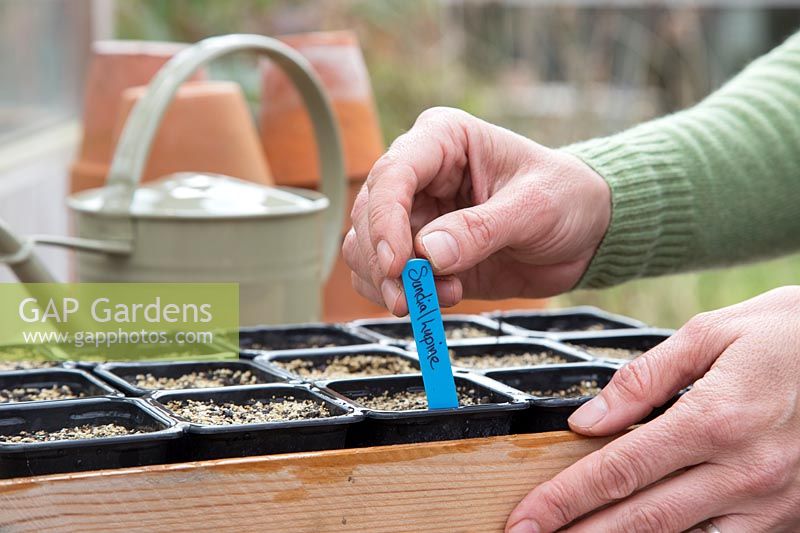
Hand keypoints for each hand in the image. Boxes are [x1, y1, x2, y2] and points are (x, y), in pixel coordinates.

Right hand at [343, 107, 609, 314]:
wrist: (585, 231)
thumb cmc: (566, 198)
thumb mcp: (535, 206)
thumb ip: (482, 229)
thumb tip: (428, 254)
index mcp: (442, 140)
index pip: (393, 174)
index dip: (385, 221)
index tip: (397, 265)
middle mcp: (419, 175)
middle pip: (368, 216)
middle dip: (384, 261)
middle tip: (412, 296)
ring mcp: (415, 216)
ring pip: (365, 249)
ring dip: (391, 283)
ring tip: (441, 296)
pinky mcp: (421, 254)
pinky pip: (384, 277)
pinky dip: (401, 295)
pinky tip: (441, 298)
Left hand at [506, 286, 799, 532]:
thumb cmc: (789, 333)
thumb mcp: (713, 333)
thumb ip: (645, 378)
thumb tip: (588, 420)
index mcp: (713, 418)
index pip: (618, 470)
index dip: (563, 499)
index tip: (524, 518)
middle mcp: (742, 470)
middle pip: (642, 518)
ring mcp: (771, 502)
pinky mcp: (791, 516)